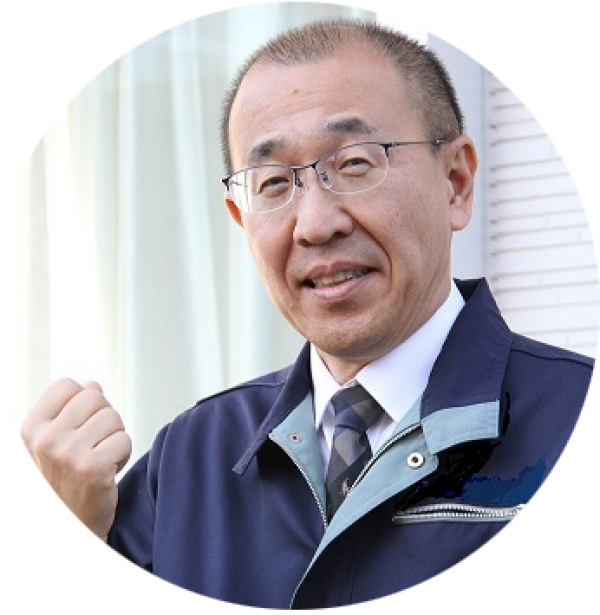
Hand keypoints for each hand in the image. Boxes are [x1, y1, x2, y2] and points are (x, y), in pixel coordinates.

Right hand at [21, 378, 131, 540]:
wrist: (70, 527)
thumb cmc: (67, 480)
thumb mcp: (58, 443)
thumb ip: (73, 411)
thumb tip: (94, 384)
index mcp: (31, 428)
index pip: (67, 385)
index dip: (83, 402)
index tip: (78, 428)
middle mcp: (45, 440)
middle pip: (95, 397)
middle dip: (103, 419)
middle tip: (93, 446)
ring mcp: (67, 454)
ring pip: (113, 417)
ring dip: (114, 438)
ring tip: (99, 460)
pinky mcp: (92, 468)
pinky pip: (125, 440)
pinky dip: (123, 455)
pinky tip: (107, 472)